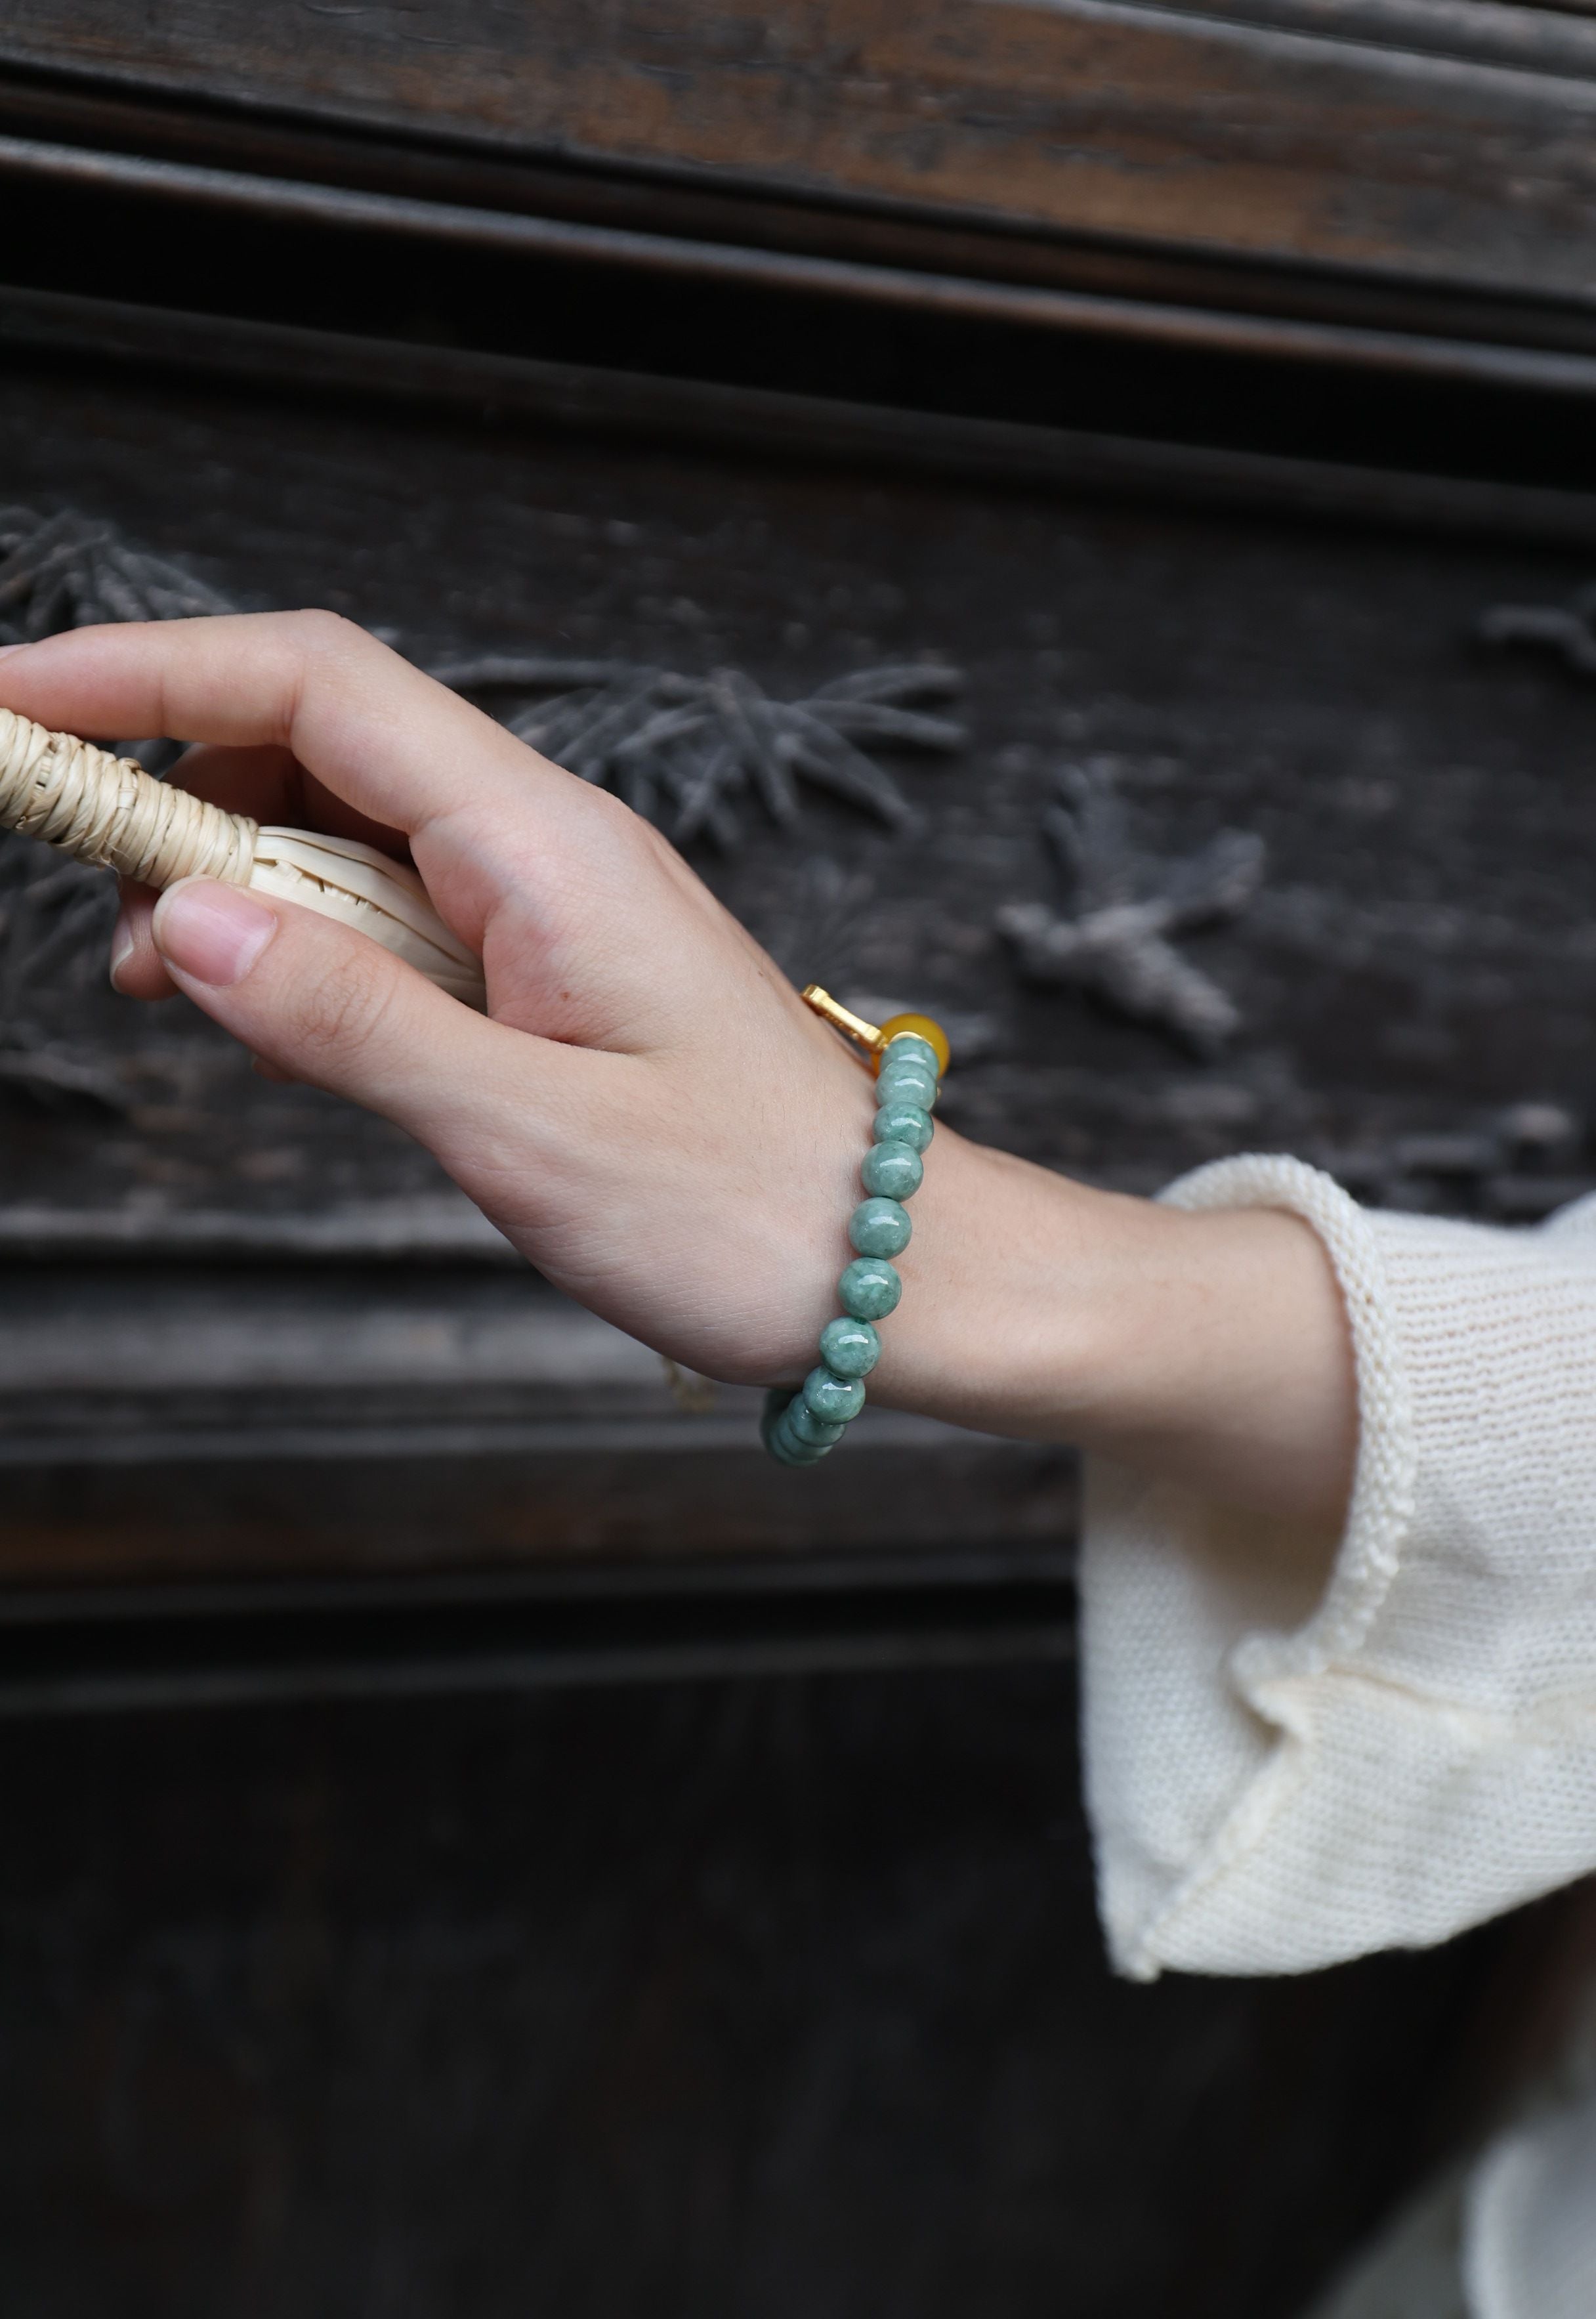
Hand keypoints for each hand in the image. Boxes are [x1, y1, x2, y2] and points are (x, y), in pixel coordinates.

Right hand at [0, 613, 1355, 1521]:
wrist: (905, 1264)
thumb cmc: (754, 1214)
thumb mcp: (531, 1134)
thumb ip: (353, 1024)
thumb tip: (190, 918)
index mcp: (544, 847)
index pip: (318, 686)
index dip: (149, 669)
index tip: (13, 705)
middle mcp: (545, 845)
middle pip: (319, 736)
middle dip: (172, 776)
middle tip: (69, 878)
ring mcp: (549, 903)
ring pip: (347, 829)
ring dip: (233, 878)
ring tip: (161, 980)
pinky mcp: (551, 968)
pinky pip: (396, 913)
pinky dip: (306, 944)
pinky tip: (271, 1021)